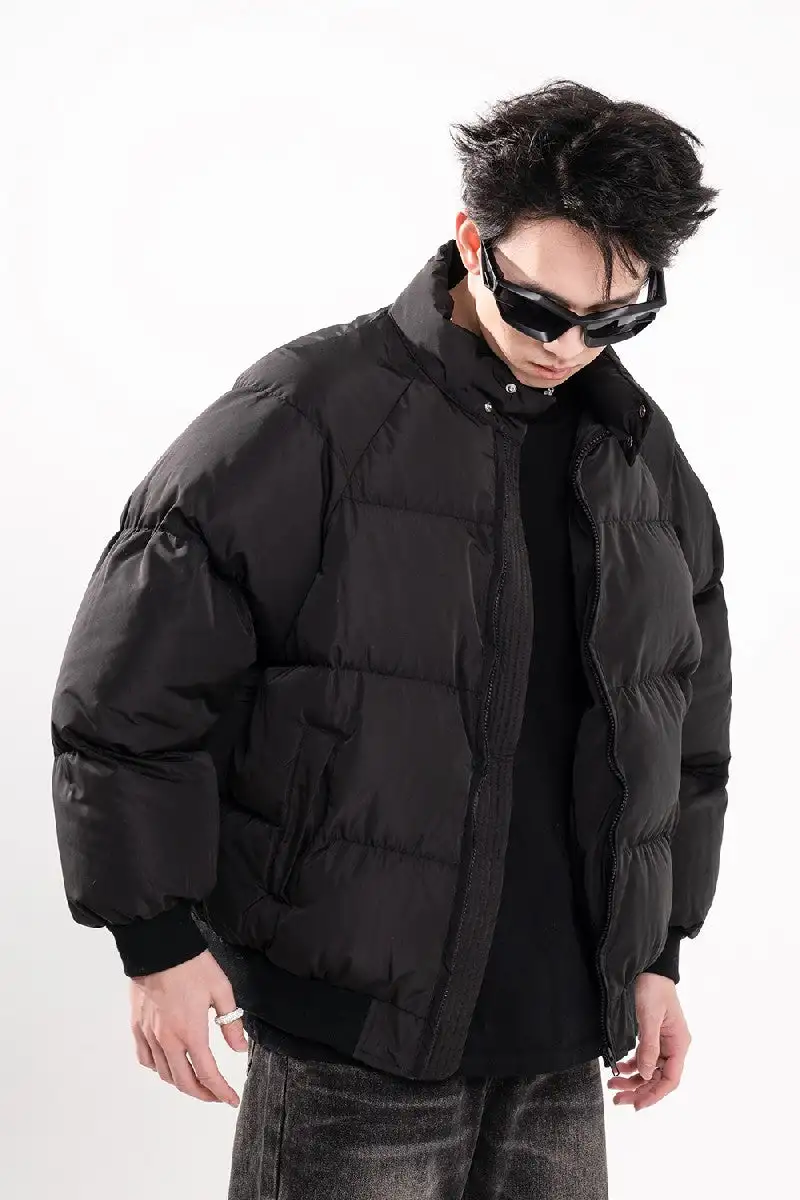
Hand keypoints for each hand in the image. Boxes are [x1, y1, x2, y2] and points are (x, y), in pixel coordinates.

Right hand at [129, 948, 248, 1106]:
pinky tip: (168, 1066)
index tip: (232, 1100)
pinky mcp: (137, 1026)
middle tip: (217, 1095)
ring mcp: (149, 1034)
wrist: (158, 947)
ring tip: (196, 1082)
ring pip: (163, 1074)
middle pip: (183, 1082)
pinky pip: (145, 1059)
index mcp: (190, 1032)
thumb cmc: (192, 964)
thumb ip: (231, 1023)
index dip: (221, 1092)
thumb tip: (239, 1049)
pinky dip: (158, 1069)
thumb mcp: (221, 989)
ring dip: (181, 1083)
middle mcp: (167, 1040)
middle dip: (203, 1094)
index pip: (208, 1074)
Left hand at [607, 972, 690, 1110]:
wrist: (648, 968)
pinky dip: (632, 1066)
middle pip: (658, 1078)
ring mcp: (663, 1042)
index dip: (655, 1094)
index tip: (638, 1104)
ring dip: (633, 1080)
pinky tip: (619, 1069)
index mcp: (678, 1043)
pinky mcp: (652, 1037)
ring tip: (613, 1086)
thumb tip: (643, 1074)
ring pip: (649, 1071)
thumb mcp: (649, 1017)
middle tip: (617, 1100)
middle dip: (639, 1090)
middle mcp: (673, 1046)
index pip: (670, 1079)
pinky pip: (644, 1058)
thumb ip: (648, 1046)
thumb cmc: (652, 988)